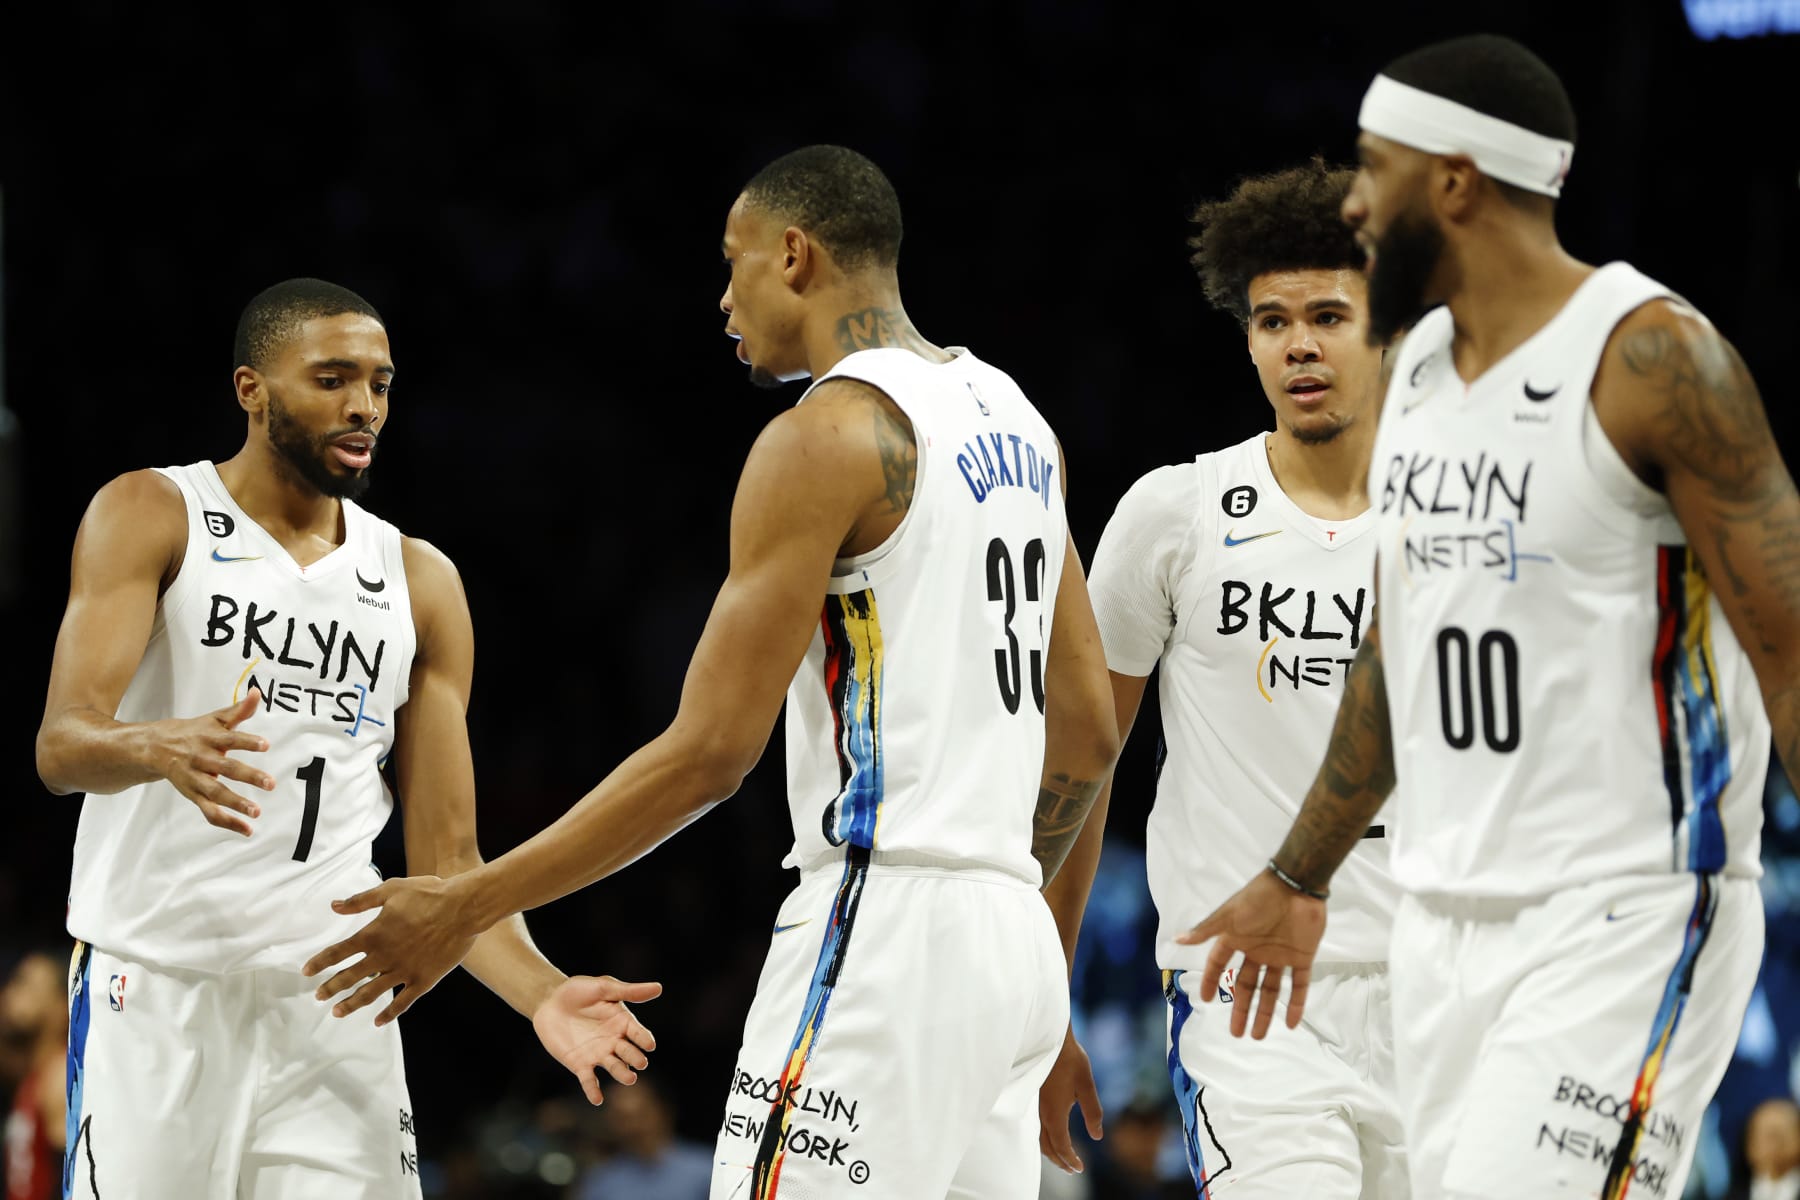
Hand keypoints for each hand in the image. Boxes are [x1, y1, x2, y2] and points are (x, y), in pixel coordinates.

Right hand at [150, 689, 273, 835]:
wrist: (154, 747)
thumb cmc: (194, 732)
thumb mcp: (215, 718)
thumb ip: (239, 710)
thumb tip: (256, 692)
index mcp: (209, 738)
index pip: (230, 738)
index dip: (247, 741)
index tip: (265, 745)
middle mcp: (202, 759)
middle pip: (226, 768)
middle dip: (248, 776)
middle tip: (270, 783)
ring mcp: (196, 779)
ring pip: (215, 793)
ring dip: (235, 803)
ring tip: (256, 812)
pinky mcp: (193, 795)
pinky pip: (209, 811)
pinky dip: (227, 822)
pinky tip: (246, 829)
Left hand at [301, 874, 480, 1024]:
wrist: (462, 908)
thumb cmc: (428, 894)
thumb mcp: (391, 890)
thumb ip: (361, 901)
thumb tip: (334, 906)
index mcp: (374, 934)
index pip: (338, 952)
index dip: (320, 962)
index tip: (307, 972)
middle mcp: (384, 956)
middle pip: (350, 977)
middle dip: (331, 988)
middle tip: (319, 997)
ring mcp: (403, 971)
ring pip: (371, 994)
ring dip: (352, 1004)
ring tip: (338, 1012)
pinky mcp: (423, 980)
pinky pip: (402, 1002)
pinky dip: (389, 1014)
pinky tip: (378, 1021)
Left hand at [531, 975, 663, 1105]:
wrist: (549, 1001)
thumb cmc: (578, 991)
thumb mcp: (604, 987)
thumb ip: (629, 991)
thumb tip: (659, 988)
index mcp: (623, 1022)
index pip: (638, 1033)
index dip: (644, 1039)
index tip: (649, 1045)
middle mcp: (614, 1041)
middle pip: (628, 1053)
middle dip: (635, 1058)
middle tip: (640, 1063)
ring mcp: (598, 1054)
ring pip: (614, 1067)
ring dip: (622, 1074)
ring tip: (630, 1079)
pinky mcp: (579, 1064)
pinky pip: (589, 1080)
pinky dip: (593, 1090)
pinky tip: (597, 1099)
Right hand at [1038, 1026, 1103, 1173]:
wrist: (1050, 1038)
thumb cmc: (1070, 1060)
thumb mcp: (1087, 1086)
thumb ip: (1092, 1112)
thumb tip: (1097, 1135)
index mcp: (1055, 1114)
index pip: (1062, 1146)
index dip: (1070, 1160)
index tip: (1080, 1168)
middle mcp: (1044, 1114)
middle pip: (1048, 1147)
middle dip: (1060, 1161)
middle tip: (1073, 1169)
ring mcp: (1038, 1106)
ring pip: (1041, 1138)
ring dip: (1052, 1151)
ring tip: (1064, 1157)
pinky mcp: (1037, 1099)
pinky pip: (1039, 1128)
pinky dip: (1047, 1139)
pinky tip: (1055, 1134)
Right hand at [1176, 869, 1325, 1038]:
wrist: (1295, 886)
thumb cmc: (1257, 899)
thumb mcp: (1228, 916)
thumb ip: (1206, 931)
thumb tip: (1177, 940)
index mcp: (1237, 939)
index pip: (1219, 964)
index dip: (1211, 981)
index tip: (1205, 999)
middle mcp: (1256, 951)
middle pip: (1246, 985)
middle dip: (1241, 1009)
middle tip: (1236, 1034)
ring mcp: (1280, 955)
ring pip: (1271, 990)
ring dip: (1265, 1012)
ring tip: (1258, 1035)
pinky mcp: (1302, 957)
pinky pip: (1299, 985)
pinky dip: (1297, 1004)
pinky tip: (1291, 1023)